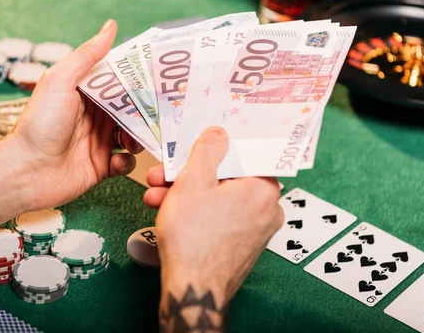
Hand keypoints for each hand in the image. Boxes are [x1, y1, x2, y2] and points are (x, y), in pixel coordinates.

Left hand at [7, 20, 142, 210]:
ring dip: (139, 136)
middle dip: (146, 110)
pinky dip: (127, 161)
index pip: (119, 81)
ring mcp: (98, 141)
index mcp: (86, 92)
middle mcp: (94, 115)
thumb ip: (87, 55)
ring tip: (132, 139)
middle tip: (160, 111)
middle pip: (131, 109)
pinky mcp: (101, 166)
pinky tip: (117, 159)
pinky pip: (125, 162)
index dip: (139, 79)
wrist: (26, 172)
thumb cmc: (39, 123)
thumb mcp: (61, 80)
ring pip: (133, 134)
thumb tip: (111, 25)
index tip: (160, 77)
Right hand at [150, 127, 283, 307]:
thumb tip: (218, 133)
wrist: (193, 289)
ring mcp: (255, 229)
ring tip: (156, 195)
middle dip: (189, 173)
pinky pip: (219, 217)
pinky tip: (169, 211)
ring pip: (218, 198)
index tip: (197, 145)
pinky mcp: (241, 244)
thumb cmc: (194, 238)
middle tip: (164, 173)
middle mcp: (267, 209)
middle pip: (225, 177)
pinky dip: (196, 211)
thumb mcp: (193, 180)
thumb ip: (208, 150)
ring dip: (186, 193)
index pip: (242, 154)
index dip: (214, 147)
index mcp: (264, 188)